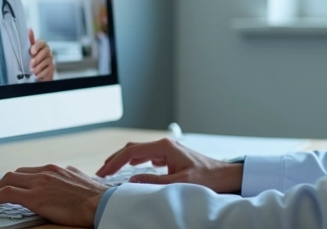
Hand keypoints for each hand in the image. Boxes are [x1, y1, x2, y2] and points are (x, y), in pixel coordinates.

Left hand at [0, 164, 105, 227]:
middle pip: (15, 174)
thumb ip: (69, 180)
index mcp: (57, 169)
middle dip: (0, 184)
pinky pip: (5, 194)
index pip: (28, 172)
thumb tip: (66, 183)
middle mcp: (46, 171)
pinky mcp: (35, 197)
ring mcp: (40, 183)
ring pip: (6, 181)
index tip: (8, 186)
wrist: (103, 203)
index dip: (14, 180)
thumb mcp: (81, 183)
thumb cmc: (97, 198)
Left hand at [28, 29, 54, 80]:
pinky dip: (41, 73)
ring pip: (47, 61)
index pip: (42, 42)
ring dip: (38, 67)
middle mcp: (47, 52)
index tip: (32, 51)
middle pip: (46, 52)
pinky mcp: (52, 68)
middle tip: (31, 64)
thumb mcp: (30, 50)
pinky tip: (37, 75)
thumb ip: (30, 41)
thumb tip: (29, 30)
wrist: (37, 73)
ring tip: (33, 71)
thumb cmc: (33, 60)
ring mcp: (50, 60)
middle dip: (38, 58)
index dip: (37, 46)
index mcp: (42, 46)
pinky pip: (48, 70)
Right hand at [95, 137, 243, 193]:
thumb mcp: (180, 182)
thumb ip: (154, 182)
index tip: (103, 173)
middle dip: (115, 159)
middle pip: (132, 149)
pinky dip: (135, 162)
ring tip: (112, 171)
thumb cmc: (207, 178)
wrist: (225, 175)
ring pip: (139, 151)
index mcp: (164, 147)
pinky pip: (147, 156)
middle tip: (101, 172)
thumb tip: (131, 182)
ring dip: (124, 160)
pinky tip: (133, 170)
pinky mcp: (171, 155)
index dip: (114, 162)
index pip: (131, 152)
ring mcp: (167, 149)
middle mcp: (164, 144)